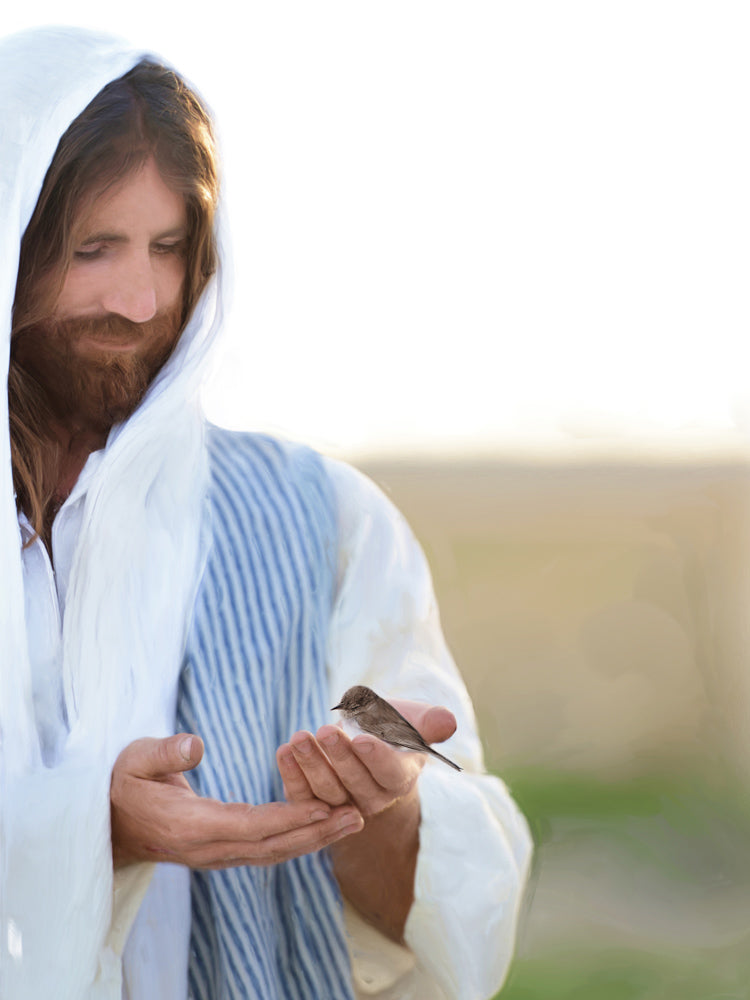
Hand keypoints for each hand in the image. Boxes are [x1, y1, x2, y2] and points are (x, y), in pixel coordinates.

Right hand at [110, 733, 363, 869]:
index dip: (289, 817)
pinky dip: (298, 839)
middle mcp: (208, 848)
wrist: (109, 824)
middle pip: (271, 845)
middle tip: (357, 816)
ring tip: (354, 821)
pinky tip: (324, 826)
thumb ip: (164, 753)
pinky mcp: (222, 851)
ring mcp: (215, 854)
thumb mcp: (135, 760)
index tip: (325, 806)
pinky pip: (265, 848)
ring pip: (273, 852)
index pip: (248, 825)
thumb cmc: (123, 784)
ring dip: (315, 839)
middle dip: (316, 832)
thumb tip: (195, 744)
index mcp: (189, 826)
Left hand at [276, 700, 457, 817]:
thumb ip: (429, 722)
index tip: (363, 739)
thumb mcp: (413, 720)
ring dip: (311, 764)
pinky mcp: (313, 803)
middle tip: (326, 730)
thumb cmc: (393, 727)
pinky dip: (291, 773)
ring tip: (299, 738)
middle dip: (339, 757)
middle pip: (354, 782)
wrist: (368, 739)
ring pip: (325, 791)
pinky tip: (284, 750)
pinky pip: (301, 794)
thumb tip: (447, 721)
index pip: (389, 773)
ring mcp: (341, 804)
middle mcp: (372, 799)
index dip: (376, 757)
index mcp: (400, 780)